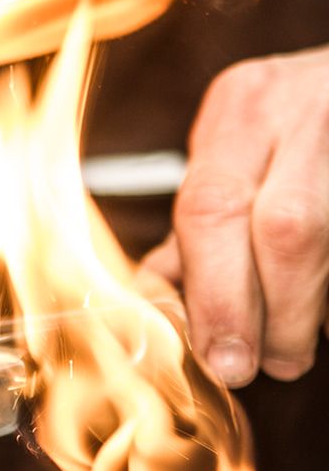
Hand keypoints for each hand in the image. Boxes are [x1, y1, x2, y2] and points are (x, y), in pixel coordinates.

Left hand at [144, 45, 328, 386]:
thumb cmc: (290, 129)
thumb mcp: (234, 156)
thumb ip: (199, 227)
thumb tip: (159, 303)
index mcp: (242, 108)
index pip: (211, 208)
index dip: (214, 295)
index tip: (221, 357)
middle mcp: (305, 109)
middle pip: (285, 231)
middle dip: (272, 314)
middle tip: (269, 363)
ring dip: (310, 313)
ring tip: (296, 342)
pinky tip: (321, 310)